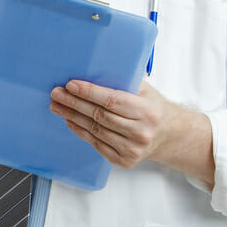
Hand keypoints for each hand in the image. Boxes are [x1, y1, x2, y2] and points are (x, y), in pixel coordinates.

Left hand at [49, 79, 213, 183]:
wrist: (169, 135)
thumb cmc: (152, 106)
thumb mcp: (145, 90)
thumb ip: (123, 79)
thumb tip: (93, 66)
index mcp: (147, 111)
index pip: (112, 100)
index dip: (89, 92)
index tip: (70, 84)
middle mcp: (141, 132)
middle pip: (100, 116)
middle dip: (75, 103)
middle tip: (56, 93)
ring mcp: (133, 149)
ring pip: (96, 131)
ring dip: (73, 116)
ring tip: (58, 105)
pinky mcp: (125, 160)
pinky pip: (97, 144)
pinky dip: (81, 131)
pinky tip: (70, 120)